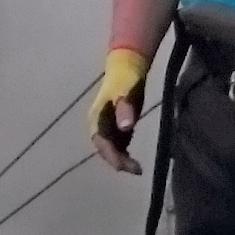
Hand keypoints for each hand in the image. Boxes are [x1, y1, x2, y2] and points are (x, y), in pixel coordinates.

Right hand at [88, 48, 148, 172]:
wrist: (128, 65)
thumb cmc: (125, 77)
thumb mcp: (125, 92)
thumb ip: (125, 110)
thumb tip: (125, 128)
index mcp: (97, 118)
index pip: (101, 142)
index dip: (111, 156)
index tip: (124, 166)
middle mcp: (98, 124)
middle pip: (105, 149)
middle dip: (117, 161)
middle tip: (135, 169)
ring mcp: (107, 125)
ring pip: (111, 149)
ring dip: (121, 159)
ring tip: (137, 168)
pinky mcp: (116, 125)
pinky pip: (117, 145)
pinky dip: (124, 154)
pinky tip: (134, 161)